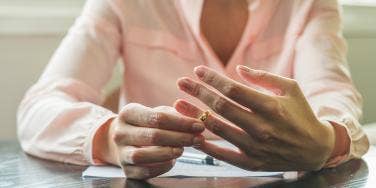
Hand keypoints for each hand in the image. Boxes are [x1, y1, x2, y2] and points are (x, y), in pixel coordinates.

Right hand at [95, 103, 204, 178]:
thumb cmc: (145, 123)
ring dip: (167, 153)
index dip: (181, 122)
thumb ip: (174, 115)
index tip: (199, 126)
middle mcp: (120, 132)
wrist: (122, 140)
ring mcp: (121, 152)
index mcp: (128, 113)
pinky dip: (161, 167)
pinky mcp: (126, 170)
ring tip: (183, 150)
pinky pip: (144, 172)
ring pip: (143, 156)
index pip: (157, 117)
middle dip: (180, 138)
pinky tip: (172, 161)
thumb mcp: (156, 112)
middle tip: (198, 139)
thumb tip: (194, 122)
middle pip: (153, 136)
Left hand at [175, 65, 334, 170]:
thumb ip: (264, 78)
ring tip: (177, 104)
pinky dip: (206, 146)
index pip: (233, 90)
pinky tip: (192, 135)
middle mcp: (261, 127)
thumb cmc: (302, 114)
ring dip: (195, 115)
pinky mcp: (252, 163)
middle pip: (221, 107)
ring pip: (218, 129)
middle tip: (181, 83)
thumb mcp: (291, 89)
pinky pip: (223, 155)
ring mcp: (255, 147)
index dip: (213, 79)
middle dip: (198, 92)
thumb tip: (238, 69)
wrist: (316, 149)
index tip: (197, 71)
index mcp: (271, 106)